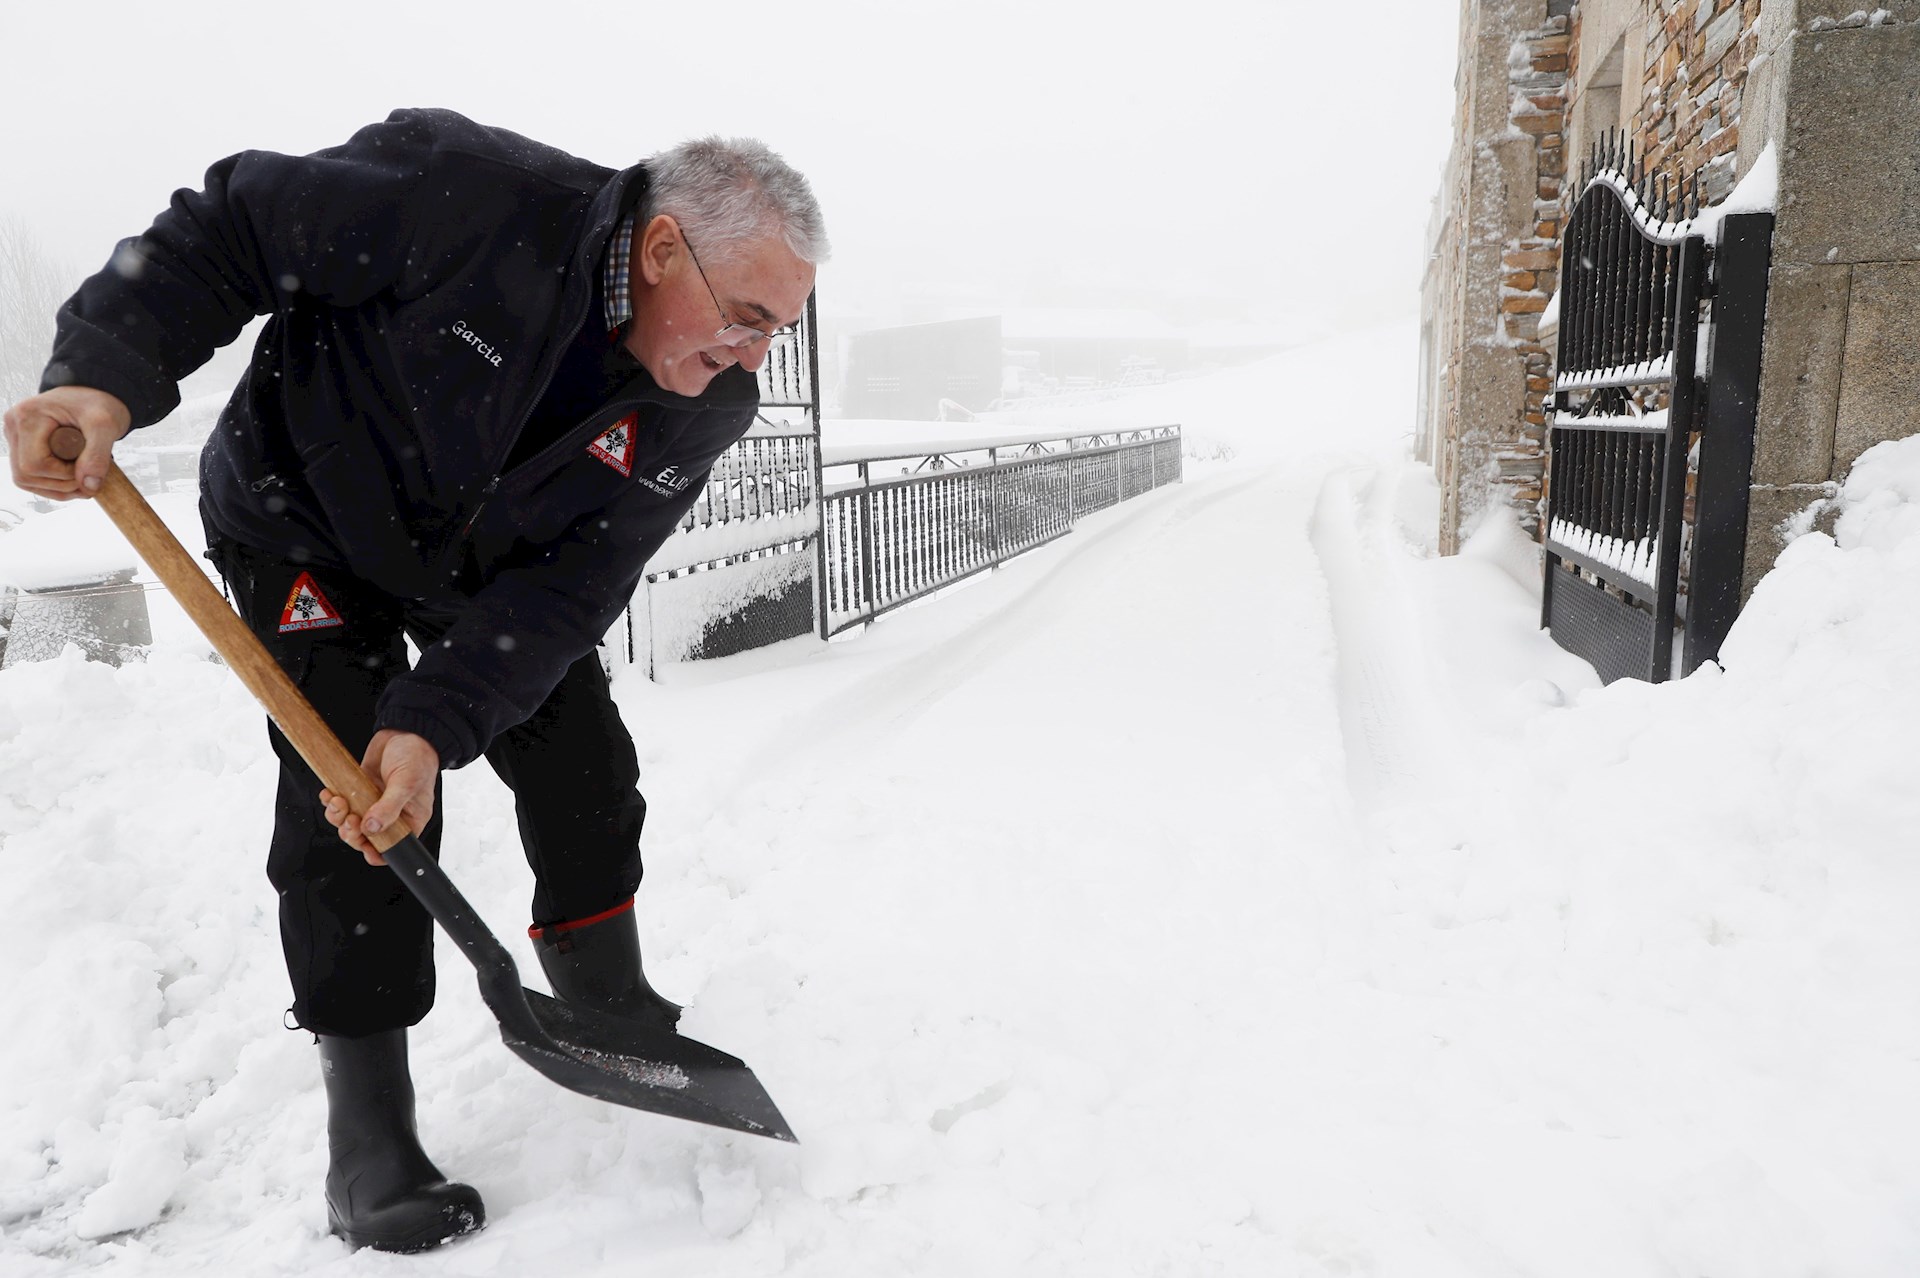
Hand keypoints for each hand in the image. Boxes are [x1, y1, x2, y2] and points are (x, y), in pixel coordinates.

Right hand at [4, 386, 131, 499]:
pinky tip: (74, 477)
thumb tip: (89, 486)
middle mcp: (14, 427)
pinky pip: (32, 478)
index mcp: (27, 417)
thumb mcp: (105, 425)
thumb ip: (98, 455)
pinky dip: (54, 485)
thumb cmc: (99, 403)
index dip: (63, 475)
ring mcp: (16, 438)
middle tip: (87, 474)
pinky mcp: (23, 448)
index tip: (87, 466)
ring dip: (58, 488)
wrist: (97, 394)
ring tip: (83, 476)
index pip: (34, 464)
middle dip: (61, 484)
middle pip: (25, 476)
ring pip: (26, 480)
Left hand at [319, 729, 440, 865]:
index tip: (364, 845)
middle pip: (365, 839)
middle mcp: (391, 816)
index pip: (391, 848)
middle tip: (350, 819)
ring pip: (349, 824)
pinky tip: (331, 794)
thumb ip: (389, 807)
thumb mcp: (406, 783)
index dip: (376, 852)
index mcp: (410, 820)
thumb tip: (372, 827)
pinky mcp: (359, 792)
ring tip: (338, 802)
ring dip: (338, 817)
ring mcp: (372, 804)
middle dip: (352, 832)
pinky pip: (341, 806)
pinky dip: (331, 802)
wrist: (404, 731)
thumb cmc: (417, 756)